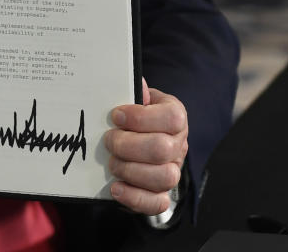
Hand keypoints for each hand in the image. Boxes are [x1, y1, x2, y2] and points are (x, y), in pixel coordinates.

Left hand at [104, 78, 187, 214]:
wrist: (137, 140)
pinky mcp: (161, 194)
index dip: (141, 118)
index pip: (172, 118)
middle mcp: (178, 145)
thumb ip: (132, 89)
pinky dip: (134, 197)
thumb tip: (137, 83)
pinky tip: (116, 187)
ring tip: (112, 163)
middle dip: (128, 145)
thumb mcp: (134, 99)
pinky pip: (157, 203)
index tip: (116, 116)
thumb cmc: (133, 117)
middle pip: (162, 149)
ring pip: (163, 177)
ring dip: (130, 170)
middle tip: (109, 140)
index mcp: (174, 117)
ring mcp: (172, 171)